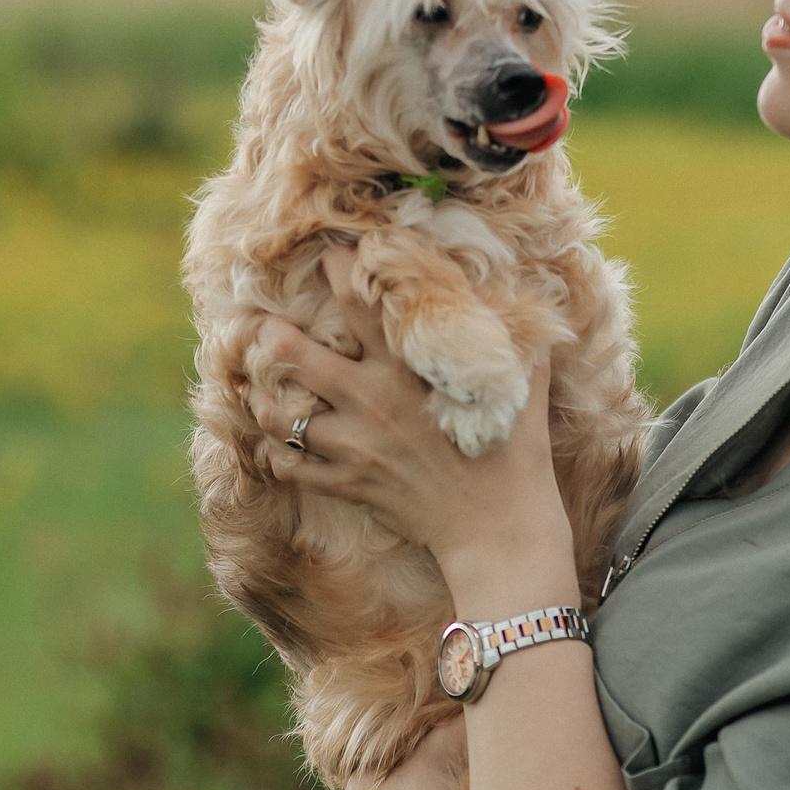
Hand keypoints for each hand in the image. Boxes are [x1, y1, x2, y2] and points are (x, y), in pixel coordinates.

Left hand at [258, 247, 567, 579]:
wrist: (498, 534)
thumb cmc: (516, 460)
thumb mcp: (524, 390)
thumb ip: (518, 345)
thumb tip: (528, 305)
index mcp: (407, 370)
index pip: (359, 303)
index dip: (337, 270)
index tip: (328, 255)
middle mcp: (371, 401)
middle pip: (297, 355)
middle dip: (273, 336)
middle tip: (266, 328)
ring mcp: (354, 447)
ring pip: (283, 416)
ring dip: (267, 402)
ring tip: (262, 392)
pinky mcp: (349, 485)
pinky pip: (293, 467)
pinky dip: (280, 456)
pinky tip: (282, 448)